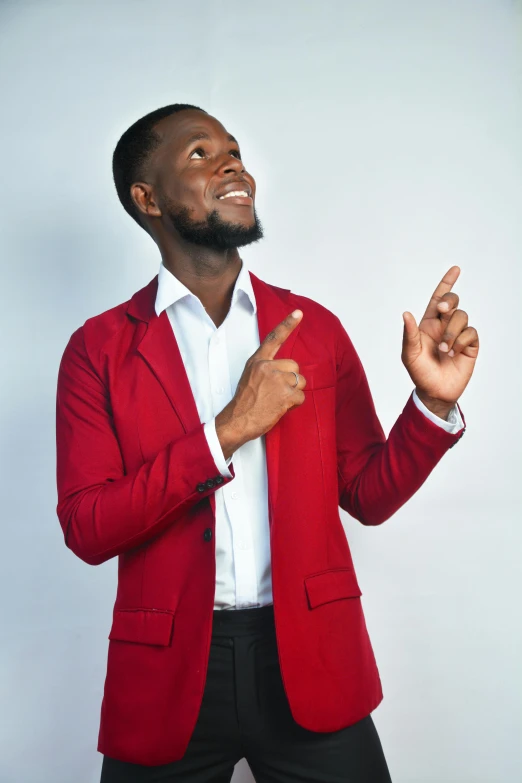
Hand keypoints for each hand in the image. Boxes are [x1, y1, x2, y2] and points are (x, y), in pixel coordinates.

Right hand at [215, 310, 306, 458]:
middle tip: (276, 392)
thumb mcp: (250, 377)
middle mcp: (267, 367)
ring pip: (300, 381)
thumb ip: (266, 369)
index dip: (287, 325)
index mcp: (258, 361)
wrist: (238, 420)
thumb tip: (285, 370)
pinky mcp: (285, 394)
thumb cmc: (244, 403)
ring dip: (293, 393)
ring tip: (277, 400)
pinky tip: (280, 408)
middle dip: (291, 380)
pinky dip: (294, 404)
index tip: (298, 313)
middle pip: (295, 365)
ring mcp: (277, 380)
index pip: (274, 339)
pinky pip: (301, 397)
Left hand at [402, 266, 478, 410]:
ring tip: (444, 349)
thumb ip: (409, 334)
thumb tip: (406, 313)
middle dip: (450, 300)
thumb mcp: (409, 354)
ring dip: (452, 331)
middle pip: (453, 301)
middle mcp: (444, 326)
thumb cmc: (419, 372)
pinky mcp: (470, 345)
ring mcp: (458, 334)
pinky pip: (471, 332)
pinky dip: (462, 341)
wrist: (435, 392)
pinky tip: (454, 353)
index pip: (438, 299)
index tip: (456, 269)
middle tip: (443, 311)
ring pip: (462, 316)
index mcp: (428, 324)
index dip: (446, 283)